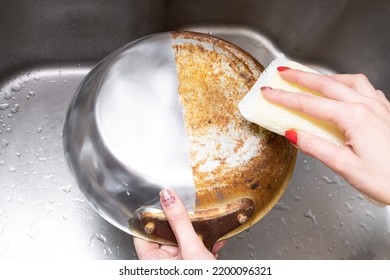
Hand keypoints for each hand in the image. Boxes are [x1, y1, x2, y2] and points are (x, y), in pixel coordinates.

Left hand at [134, 189, 224, 258]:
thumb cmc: (200, 278)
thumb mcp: (191, 248)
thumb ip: (180, 222)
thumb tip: (168, 196)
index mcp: (152, 260)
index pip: (143, 230)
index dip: (152, 214)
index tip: (161, 199)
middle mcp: (162, 263)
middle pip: (166, 232)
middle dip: (181, 221)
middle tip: (190, 212)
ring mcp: (178, 263)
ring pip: (183, 238)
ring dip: (197, 231)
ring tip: (206, 224)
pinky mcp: (192, 264)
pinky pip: (195, 247)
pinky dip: (206, 242)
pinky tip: (215, 238)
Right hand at [262, 68, 389, 204]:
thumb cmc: (387, 179)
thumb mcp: (344, 166)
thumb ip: (316, 147)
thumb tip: (292, 133)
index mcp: (354, 118)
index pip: (309, 104)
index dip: (284, 97)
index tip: (268, 92)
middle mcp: (367, 106)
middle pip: (327, 84)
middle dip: (301, 76)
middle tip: (283, 72)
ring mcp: (379, 106)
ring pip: (348, 80)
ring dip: (326, 77)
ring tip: (311, 79)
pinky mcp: (386, 111)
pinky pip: (365, 87)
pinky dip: (347, 84)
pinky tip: (343, 91)